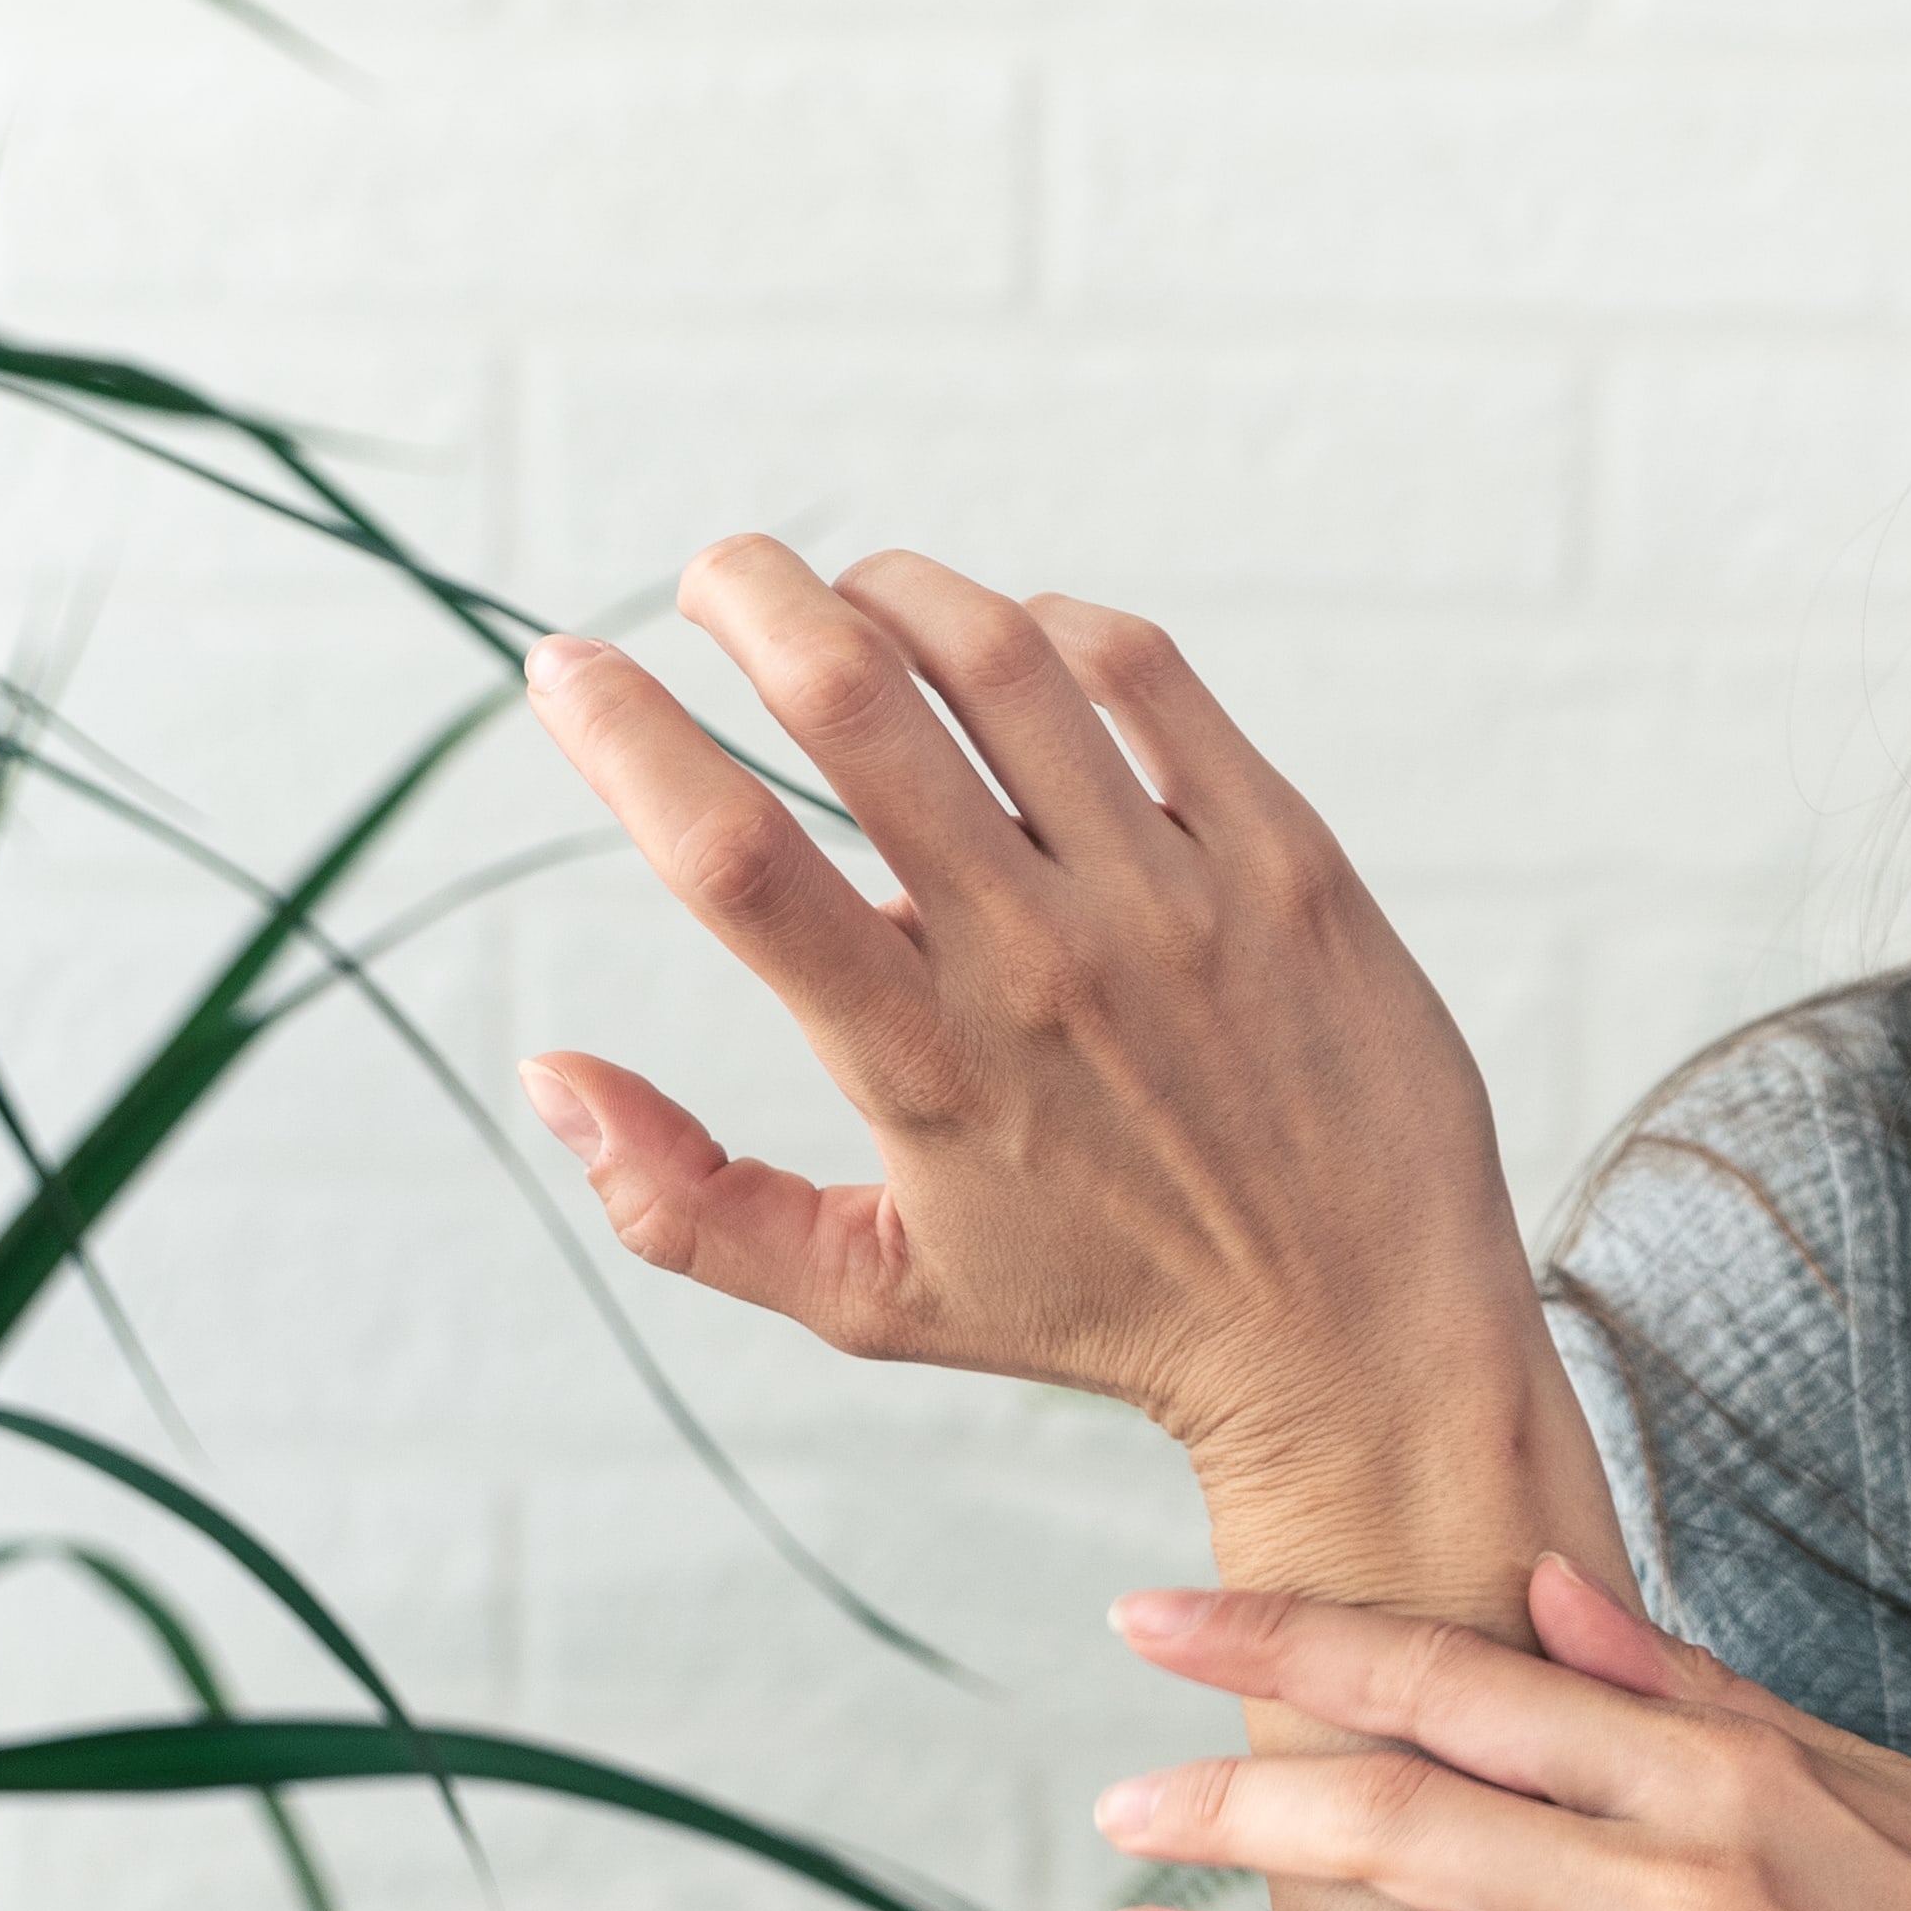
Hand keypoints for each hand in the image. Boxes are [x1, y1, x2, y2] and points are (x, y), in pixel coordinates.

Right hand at [513, 538, 1536, 1492]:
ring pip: (1003, 657)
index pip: (731, 859)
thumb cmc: (1107, 1310)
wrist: (1365, 1333)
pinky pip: (1148, 682)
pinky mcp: (1289, 861)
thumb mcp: (872, 1298)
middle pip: (854, 704)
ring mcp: (1176, 900)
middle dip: (747, 595)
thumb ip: (686, 1206)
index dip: (621, 737)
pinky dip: (1054, 627)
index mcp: (920, 1063)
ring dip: (896, 589)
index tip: (561, 666)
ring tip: (852, 599)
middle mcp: (1042, 964)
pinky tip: (1014, 644)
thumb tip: (545, 1072)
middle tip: (709, 577)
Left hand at [1094, 1554, 1910, 1910]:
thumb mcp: (1875, 1787)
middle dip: (1226, 1804)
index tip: (1153, 1617)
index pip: (1461, 1683)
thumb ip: (1693, 1698)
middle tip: (1117, 1802)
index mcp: (1737, 1781)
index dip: (1285, 1641)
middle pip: (1395, 1830)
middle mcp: (1696, 1905)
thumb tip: (1543, 1592)